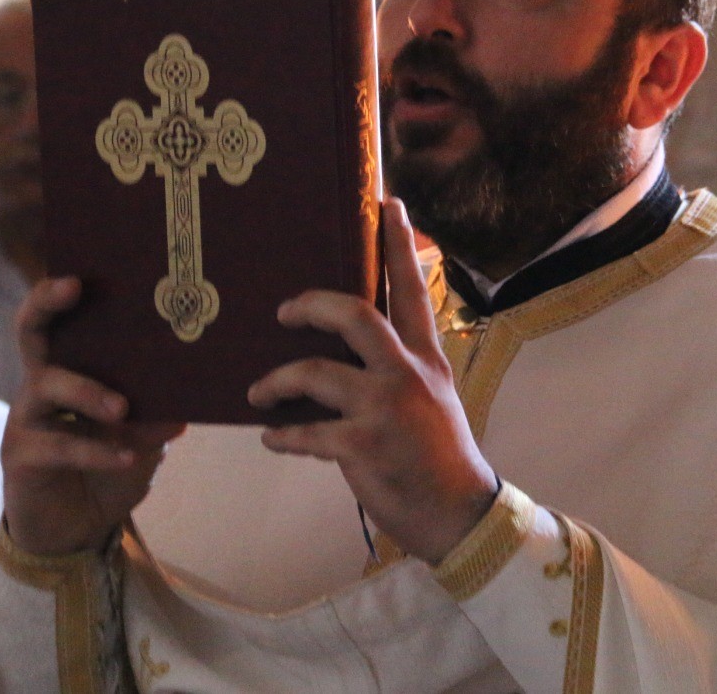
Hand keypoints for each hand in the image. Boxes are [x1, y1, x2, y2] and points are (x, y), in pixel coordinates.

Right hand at [1, 278, 184, 555]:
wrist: (76, 533)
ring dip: (88, 391)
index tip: (82, 273)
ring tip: (123, 407)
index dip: (59, 293)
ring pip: (47, 385)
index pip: (60, 321)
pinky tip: (126, 457)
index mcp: (71, 370)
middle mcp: (40, 384)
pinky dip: (95, 450)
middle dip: (47, 303)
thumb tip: (187, 402)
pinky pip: (57, 445)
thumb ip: (159, 418)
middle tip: (74, 287)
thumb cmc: (109, 471)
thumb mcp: (144, 441)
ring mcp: (26, 418)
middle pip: (32, 331)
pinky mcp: (21, 456)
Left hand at [248, 198, 497, 564]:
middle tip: (282, 311)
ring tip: (258, 394)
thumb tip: (348, 350)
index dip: (398, 245)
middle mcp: (407, 374)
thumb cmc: (438, 457)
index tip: (388, 202)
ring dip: (276, 381)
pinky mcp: (364, 446)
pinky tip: (272, 438)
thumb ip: (400, 368)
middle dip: (310, 305)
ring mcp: (386, 409)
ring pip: (315, 373)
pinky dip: (283, 435)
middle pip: (353, 315)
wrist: (458, 514)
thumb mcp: (433, 399)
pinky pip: (306, 432)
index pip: (410, 291)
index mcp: (426, 359)